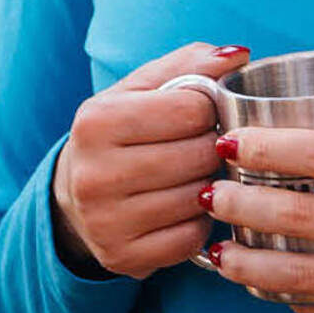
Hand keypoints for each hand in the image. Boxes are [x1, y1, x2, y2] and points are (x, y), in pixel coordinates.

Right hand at [51, 40, 249, 277]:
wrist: (74, 195)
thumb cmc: (120, 133)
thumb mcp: (140, 90)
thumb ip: (189, 65)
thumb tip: (239, 55)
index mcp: (97, 121)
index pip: (191, 109)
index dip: (208, 109)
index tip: (200, 116)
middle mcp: (94, 173)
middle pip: (199, 155)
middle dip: (214, 148)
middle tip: (205, 147)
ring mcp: (106, 221)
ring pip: (199, 199)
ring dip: (210, 186)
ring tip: (195, 175)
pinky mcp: (123, 257)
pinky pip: (191, 239)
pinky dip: (198, 223)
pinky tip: (184, 209)